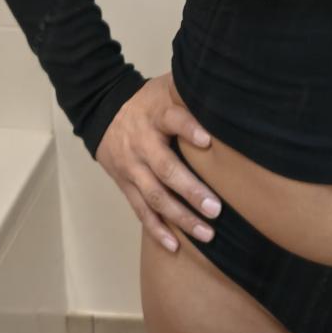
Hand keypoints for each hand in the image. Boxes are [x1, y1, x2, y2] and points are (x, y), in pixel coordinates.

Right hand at [95, 72, 222, 255]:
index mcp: (156, 114)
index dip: (188, 128)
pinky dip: (157, 229)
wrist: (103, 109)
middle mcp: (142, 143)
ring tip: (206, 233)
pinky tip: (175, 246)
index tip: (208, 140)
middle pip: (165, 168)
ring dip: (180, 217)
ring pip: (154, 196)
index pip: (172, 119)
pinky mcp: (125, 184)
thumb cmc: (150, 100)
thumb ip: (191, 90)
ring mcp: (131, 167)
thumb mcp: (167, 86)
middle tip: (216, 208)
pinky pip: (140, 210)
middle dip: (191, 190)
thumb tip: (228, 88)